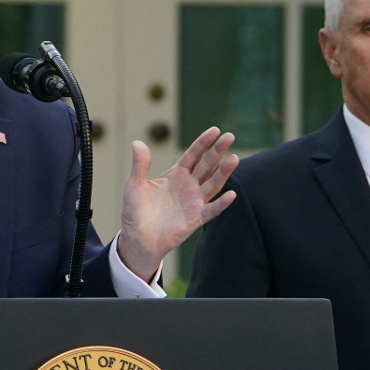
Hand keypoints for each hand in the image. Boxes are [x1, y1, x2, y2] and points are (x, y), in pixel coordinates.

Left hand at [116, 127, 238, 281]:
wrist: (137, 239)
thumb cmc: (135, 212)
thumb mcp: (134, 185)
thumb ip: (139, 165)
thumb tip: (137, 142)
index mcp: (176, 174)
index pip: (193, 155)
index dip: (204, 142)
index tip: (215, 130)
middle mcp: (188, 186)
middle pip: (207, 165)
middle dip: (218, 151)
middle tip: (230, 136)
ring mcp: (194, 201)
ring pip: (213, 184)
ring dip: (223, 172)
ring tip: (234, 158)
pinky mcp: (195, 219)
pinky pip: (211, 210)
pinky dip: (221, 204)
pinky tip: (231, 195)